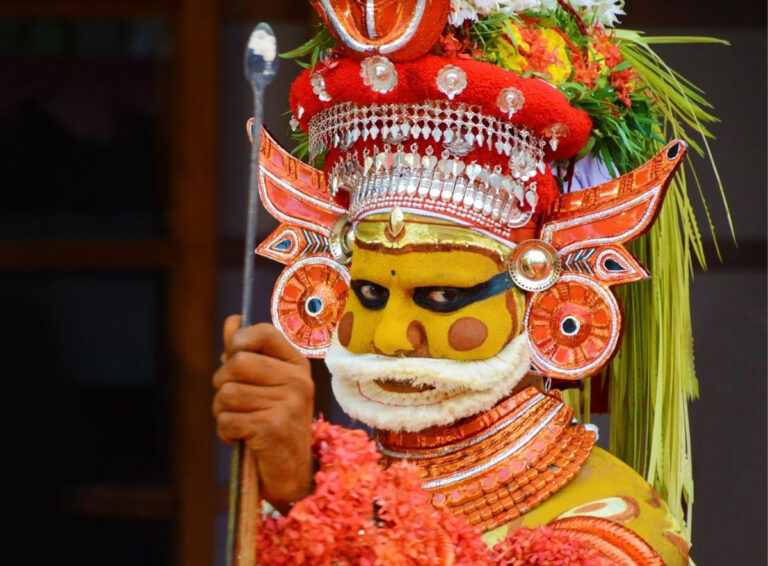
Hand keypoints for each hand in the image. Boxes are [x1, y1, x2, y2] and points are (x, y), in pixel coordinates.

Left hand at [213, 316, 314, 511]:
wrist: (291, 474)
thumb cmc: (273, 422)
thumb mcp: (265, 384)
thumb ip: (247, 352)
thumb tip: (232, 320)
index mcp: (297, 365)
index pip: (264, 333)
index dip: (238, 341)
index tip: (232, 357)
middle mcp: (299, 381)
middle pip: (237, 363)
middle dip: (222, 383)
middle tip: (232, 401)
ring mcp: (289, 404)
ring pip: (226, 393)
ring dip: (222, 411)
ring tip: (239, 422)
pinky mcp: (274, 427)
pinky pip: (226, 419)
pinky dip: (225, 431)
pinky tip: (240, 438)